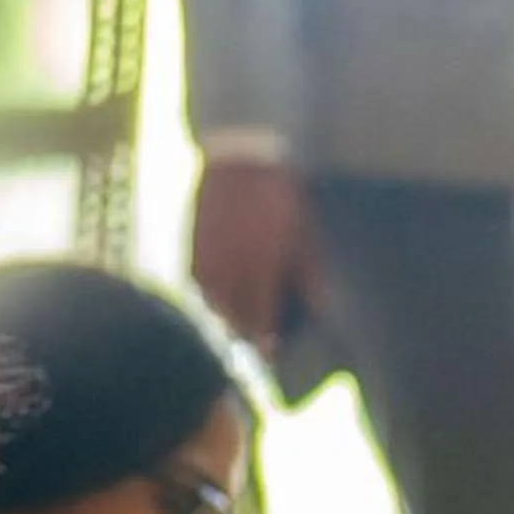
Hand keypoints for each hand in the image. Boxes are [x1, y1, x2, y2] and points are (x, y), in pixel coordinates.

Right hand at [191, 158, 321, 349]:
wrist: (242, 158)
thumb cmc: (282, 197)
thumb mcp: (305, 235)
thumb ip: (310, 276)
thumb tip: (321, 310)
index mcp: (262, 270)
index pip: (261, 320)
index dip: (266, 342)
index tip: (271, 355)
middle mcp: (231, 271)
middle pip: (234, 319)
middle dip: (246, 332)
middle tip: (257, 339)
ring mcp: (208, 258)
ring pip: (212, 304)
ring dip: (226, 316)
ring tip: (238, 319)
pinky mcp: (192, 244)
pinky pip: (196, 283)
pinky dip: (208, 294)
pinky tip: (219, 294)